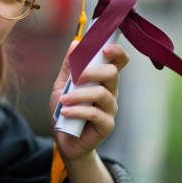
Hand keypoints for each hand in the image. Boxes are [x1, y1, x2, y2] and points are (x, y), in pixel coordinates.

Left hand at [49, 42, 128, 160]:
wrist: (64, 139)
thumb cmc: (65, 109)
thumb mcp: (62, 85)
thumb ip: (69, 67)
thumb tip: (75, 43)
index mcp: (102, 79)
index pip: (118, 61)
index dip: (116, 52)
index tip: (105, 48)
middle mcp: (110, 91)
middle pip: (112, 73)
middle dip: (92, 71)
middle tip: (74, 78)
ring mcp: (110, 108)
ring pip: (102, 94)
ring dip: (79, 95)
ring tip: (63, 100)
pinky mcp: (107, 125)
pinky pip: (95, 114)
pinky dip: (78, 111)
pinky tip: (65, 112)